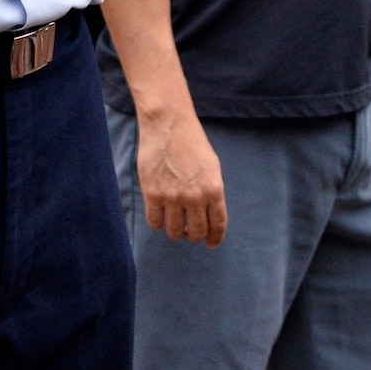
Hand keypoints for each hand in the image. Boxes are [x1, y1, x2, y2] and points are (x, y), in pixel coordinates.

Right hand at [136, 107, 227, 246]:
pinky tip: (160, 215)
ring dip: (176, 232)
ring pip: (175, 232)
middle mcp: (195, 197)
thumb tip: (208, 215)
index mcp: (214, 189)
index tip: (211, 244)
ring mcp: (172, 197)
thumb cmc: (192, 143)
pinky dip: (158, 223)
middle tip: (191, 232)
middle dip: (195, 235)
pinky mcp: (152, 194)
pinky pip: (155, 222)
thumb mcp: (212, 167)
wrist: (169, 125)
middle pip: (196, 232)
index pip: (217, 224)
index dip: (215, 238)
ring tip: (175, 223)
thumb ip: (211, 191)